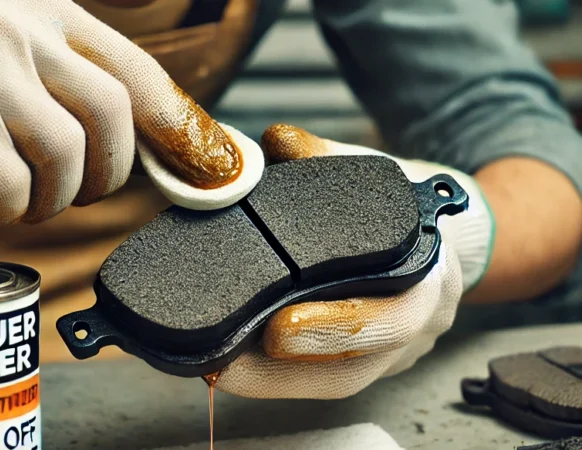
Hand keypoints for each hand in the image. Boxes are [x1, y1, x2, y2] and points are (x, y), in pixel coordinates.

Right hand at [0, 0, 257, 224]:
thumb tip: (175, 151)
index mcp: (42, 14)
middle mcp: (10, 27)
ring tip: (14, 193)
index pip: (135, 70)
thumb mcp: (21, 81)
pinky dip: (2, 210)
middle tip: (75, 193)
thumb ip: (83, 102)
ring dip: (49, 198)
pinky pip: (10, 188)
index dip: (179, 125)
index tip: (211, 166)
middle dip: (106, 174)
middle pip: (110, 116)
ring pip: (63, 157)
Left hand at [212, 125, 494, 398]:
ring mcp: (388, 353)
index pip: (389, 319)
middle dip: (283, 371)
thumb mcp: (377, 174)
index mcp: (423, 280)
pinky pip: (319, 380)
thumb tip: (277, 140)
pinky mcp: (363, 362)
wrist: (443, 241)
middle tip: (223, 362)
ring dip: (268, 382)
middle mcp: (410, 328)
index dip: (334, 329)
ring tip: (212, 367)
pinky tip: (229, 365)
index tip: (277, 329)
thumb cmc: (407, 209)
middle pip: (351, 370)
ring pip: (329, 384)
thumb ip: (328, 157)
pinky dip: (273, 376)